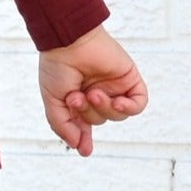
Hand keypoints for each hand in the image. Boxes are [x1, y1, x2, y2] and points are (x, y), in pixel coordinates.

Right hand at [37, 24, 147, 156]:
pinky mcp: (129, 79)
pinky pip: (138, 104)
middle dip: (88, 113)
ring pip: (118, 115)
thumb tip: (78, 146)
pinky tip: (117, 102)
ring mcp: (114, 88)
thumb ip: (62, 125)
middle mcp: (97, 95)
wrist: (69, 41)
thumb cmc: (57, 67)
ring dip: (104, 108)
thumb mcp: (52, 100)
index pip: (85, 126)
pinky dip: (129, 108)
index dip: (85, 139)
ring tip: (92, 92)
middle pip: (100, 120)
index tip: (84, 150)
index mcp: (79, 101)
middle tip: (76, 97)